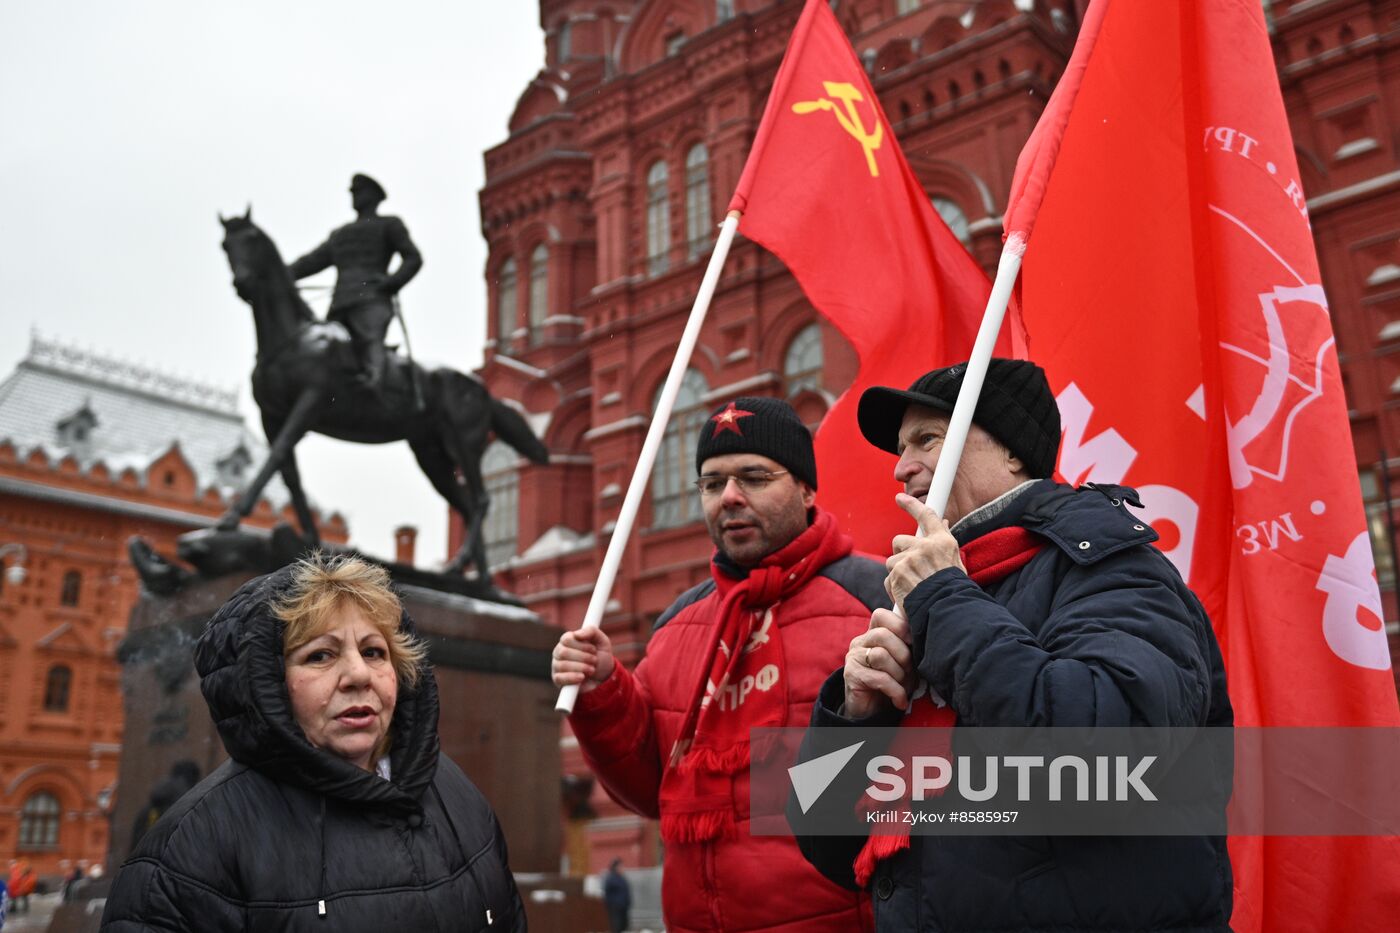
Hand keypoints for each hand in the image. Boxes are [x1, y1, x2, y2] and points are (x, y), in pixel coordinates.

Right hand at [551, 627, 615, 692]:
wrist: (604, 677)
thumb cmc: (601, 657)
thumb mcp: (602, 641)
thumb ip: (591, 631)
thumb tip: (576, 634)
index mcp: (567, 641)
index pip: (566, 639)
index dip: (582, 645)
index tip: (593, 649)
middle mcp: (559, 652)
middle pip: (563, 652)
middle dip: (583, 657)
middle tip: (594, 660)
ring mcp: (557, 666)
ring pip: (562, 665)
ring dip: (581, 667)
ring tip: (592, 670)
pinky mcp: (558, 680)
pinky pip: (560, 678)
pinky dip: (573, 677)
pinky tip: (582, 677)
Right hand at [842, 608, 916, 717]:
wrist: (872, 712)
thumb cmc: (892, 683)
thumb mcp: (903, 662)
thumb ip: (908, 645)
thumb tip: (924, 633)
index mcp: (872, 634)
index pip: (880, 615)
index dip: (899, 625)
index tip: (912, 641)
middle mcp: (860, 642)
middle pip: (883, 635)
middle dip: (903, 655)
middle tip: (910, 670)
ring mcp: (854, 658)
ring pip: (881, 655)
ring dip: (899, 674)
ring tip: (903, 685)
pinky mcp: (852, 675)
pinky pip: (879, 678)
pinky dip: (896, 691)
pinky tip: (900, 701)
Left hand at [885, 493, 964, 608]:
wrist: (947, 609)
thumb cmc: (954, 590)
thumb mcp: (955, 563)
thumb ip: (944, 543)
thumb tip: (942, 522)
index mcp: (942, 542)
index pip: (926, 516)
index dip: (911, 505)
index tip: (899, 498)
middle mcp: (926, 546)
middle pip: (900, 541)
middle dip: (900, 554)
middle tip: (909, 570)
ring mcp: (911, 557)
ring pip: (892, 561)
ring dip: (897, 574)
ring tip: (912, 587)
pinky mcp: (898, 571)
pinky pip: (889, 577)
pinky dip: (894, 588)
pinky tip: (906, 596)